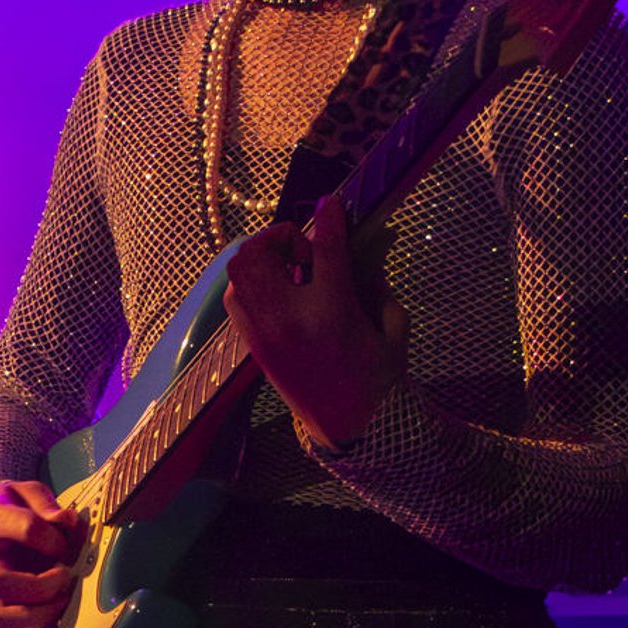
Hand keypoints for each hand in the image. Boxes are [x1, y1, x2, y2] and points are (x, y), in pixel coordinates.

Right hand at [0, 480, 84, 627]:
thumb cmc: (5, 508)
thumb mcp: (23, 492)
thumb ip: (46, 504)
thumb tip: (68, 522)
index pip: (29, 529)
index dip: (56, 539)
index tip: (64, 544)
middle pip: (0, 582)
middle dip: (43, 586)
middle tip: (65, 576)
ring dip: (38, 615)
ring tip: (60, 600)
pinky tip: (47, 611)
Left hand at [222, 191, 406, 448]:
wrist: (349, 426)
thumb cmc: (378, 377)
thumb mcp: (392, 327)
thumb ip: (377, 284)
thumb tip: (361, 247)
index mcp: (332, 312)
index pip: (325, 247)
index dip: (330, 217)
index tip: (334, 201)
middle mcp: (289, 318)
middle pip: (260, 252)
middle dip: (281, 236)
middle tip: (306, 251)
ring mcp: (264, 333)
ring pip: (239, 271)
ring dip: (262, 256)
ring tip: (291, 270)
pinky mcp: (252, 345)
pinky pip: (234, 296)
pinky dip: (250, 281)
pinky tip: (279, 291)